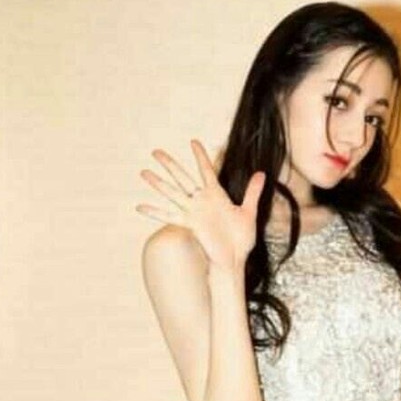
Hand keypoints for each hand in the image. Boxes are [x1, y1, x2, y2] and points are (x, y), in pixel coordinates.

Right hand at [136, 139, 265, 268]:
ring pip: (172, 192)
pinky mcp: (189, 224)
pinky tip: (139, 207)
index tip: (193, 141)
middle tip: (155, 151)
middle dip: (169, 164)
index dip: (200, 156)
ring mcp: (193, 212)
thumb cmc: (242, 239)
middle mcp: (202, 201)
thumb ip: (252, 192)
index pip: (206, 169)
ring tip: (143, 172)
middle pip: (182, 177)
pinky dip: (154, 212)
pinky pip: (169, 216)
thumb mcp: (248, 212)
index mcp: (216, 195)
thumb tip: (262, 173)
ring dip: (158, 183)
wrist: (235, 259)